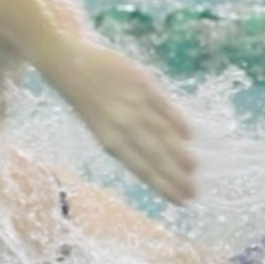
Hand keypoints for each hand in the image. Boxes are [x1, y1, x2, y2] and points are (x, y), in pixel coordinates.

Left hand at [62, 44, 196, 203]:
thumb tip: (156, 155)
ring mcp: (134, 104)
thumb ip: (124, 139)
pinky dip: (178, 121)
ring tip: (194, 168)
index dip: (162, 185)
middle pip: (155, 155)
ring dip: (180, 153)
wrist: (70, 63)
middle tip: (194, 192)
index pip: (141, 169)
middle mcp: (122, 125)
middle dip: (176, 176)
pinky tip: (190, 136)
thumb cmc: (85, 97)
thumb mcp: (98, 124)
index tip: (180, 200)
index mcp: (108, 140)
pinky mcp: (142, 83)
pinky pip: (165, 106)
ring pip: (163, 134)